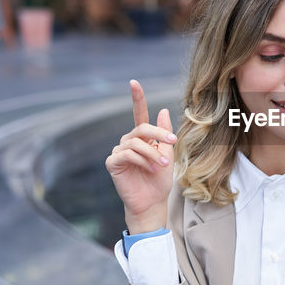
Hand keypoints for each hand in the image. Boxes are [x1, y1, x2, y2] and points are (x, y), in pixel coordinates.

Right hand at [104, 79, 176, 233]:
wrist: (152, 202)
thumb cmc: (159, 180)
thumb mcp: (167, 154)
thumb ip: (164, 133)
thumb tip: (162, 110)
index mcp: (142, 138)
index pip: (139, 114)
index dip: (137, 98)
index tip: (134, 82)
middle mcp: (128, 141)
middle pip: (142, 127)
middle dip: (159, 134)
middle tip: (172, 143)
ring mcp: (119, 152)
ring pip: (136, 142)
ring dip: (153, 153)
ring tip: (162, 165)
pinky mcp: (112, 163)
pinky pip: (126, 154)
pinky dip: (140, 160)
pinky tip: (148, 169)